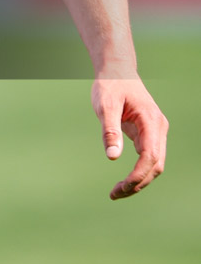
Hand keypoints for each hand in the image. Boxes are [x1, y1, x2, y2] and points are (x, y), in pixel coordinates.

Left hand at [91, 77, 167, 199]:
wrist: (117, 69)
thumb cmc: (111, 84)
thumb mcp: (105, 104)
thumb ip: (110, 130)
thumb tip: (113, 157)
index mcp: (151, 120)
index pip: (150, 156)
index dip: (138, 175)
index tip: (121, 188)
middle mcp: (158, 127)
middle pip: (156, 165)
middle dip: (138, 183)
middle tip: (115, 194)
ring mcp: (156, 131)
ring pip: (154, 164)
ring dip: (139, 181)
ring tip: (117, 191)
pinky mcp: (149, 134)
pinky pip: (148, 158)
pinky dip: (138, 172)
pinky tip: (124, 181)